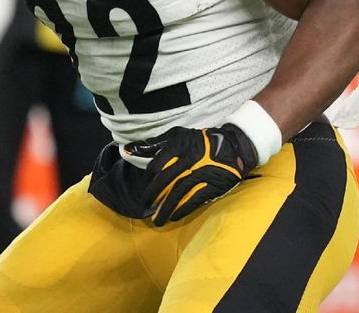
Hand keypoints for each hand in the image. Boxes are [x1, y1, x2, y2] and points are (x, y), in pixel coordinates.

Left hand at [125, 124, 257, 225]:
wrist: (232, 147)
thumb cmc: (199, 141)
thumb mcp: (176, 136)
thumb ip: (151, 145)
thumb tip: (126, 150)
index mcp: (178, 146)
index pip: (156, 165)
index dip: (148, 177)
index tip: (145, 185)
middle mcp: (188, 160)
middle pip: (165, 182)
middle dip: (153, 195)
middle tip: (145, 205)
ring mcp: (200, 174)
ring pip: (178, 194)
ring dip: (165, 209)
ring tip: (157, 221)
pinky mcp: (211, 186)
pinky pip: (194, 200)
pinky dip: (182, 210)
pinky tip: (173, 216)